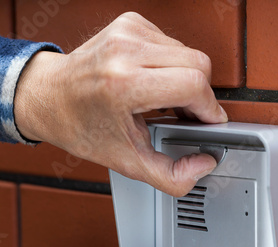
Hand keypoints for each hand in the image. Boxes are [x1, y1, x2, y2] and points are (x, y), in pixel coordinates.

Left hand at [14, 12, 227, 196]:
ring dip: (186, 80)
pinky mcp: (130, 22)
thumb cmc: (80, 128)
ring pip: (188, 52)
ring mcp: (128, 31)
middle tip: (187, 116)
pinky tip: (153, 82)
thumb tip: (203, 164)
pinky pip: (172, 43)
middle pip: (199, 64)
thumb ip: (170, 175)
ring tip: (166, 101)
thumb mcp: (126, 162)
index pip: (194, 84)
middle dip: (201, 95)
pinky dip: (171, 66)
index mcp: (124, 83)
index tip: (208, 124)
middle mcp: (126, 50)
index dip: (209, 108)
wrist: (49, 97)